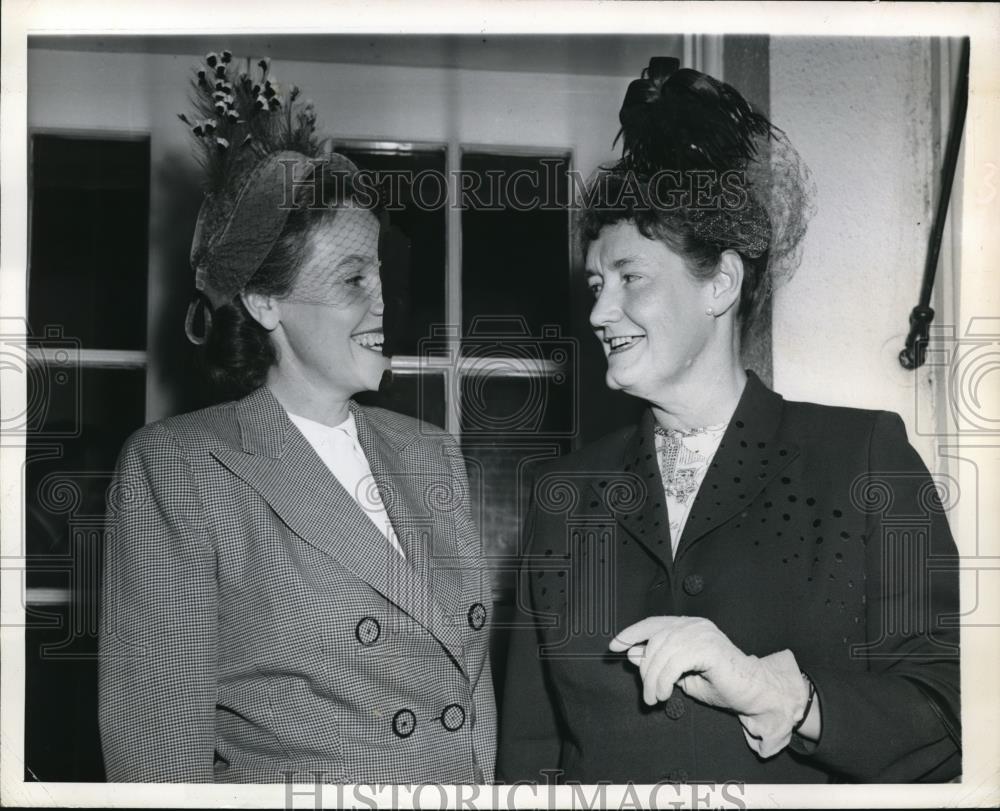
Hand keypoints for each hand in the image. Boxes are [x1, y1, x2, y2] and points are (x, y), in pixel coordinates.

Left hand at [609, 616, 808, 757]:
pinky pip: (675, 662)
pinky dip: (665, 679)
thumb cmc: (721, 684)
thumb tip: (631, 653)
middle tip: (647, 694)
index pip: (653, 624)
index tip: (614, 646)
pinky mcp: (708, 646)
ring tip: (655, 698)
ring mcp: (702, 633)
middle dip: (645, 669)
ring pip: (662, 652)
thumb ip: (660, 661)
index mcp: (688, 626)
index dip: (631, 633)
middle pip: (655, 640)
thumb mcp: (681, 673)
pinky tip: (666, 694)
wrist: (753, 693)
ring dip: (653, 679)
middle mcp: (694, 624)